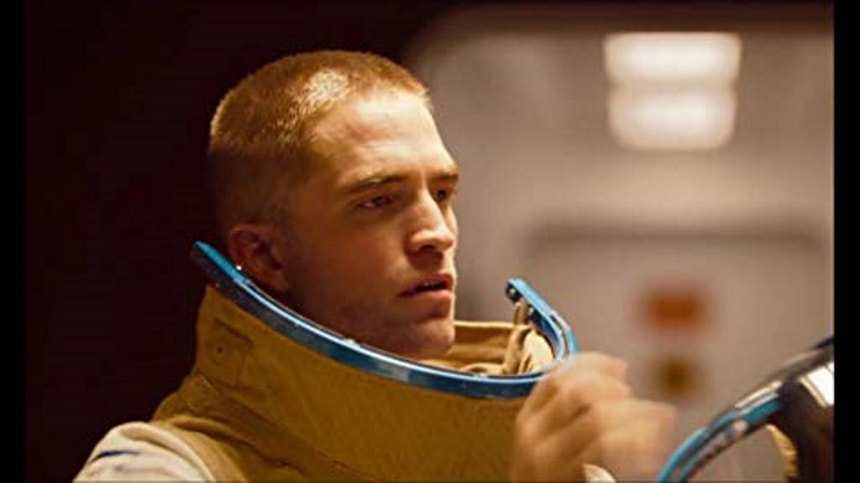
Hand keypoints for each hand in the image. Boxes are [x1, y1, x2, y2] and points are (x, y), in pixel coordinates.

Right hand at [510, 352, 676, 481]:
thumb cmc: (561, 478)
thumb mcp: (556, 440)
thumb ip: (575, 411)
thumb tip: (619, 371)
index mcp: (528, 419)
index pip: (557, 376)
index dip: (593, 364)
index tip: (620, 366)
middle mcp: (535, 436)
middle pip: (578, 390)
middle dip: (614, 387)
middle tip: (635, 399)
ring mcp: (552, 460)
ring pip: (599, 416)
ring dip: (637, 414)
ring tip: (659, 421)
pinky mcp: (575, 480)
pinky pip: (612, 448)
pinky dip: (640, 441)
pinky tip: (654, 448)